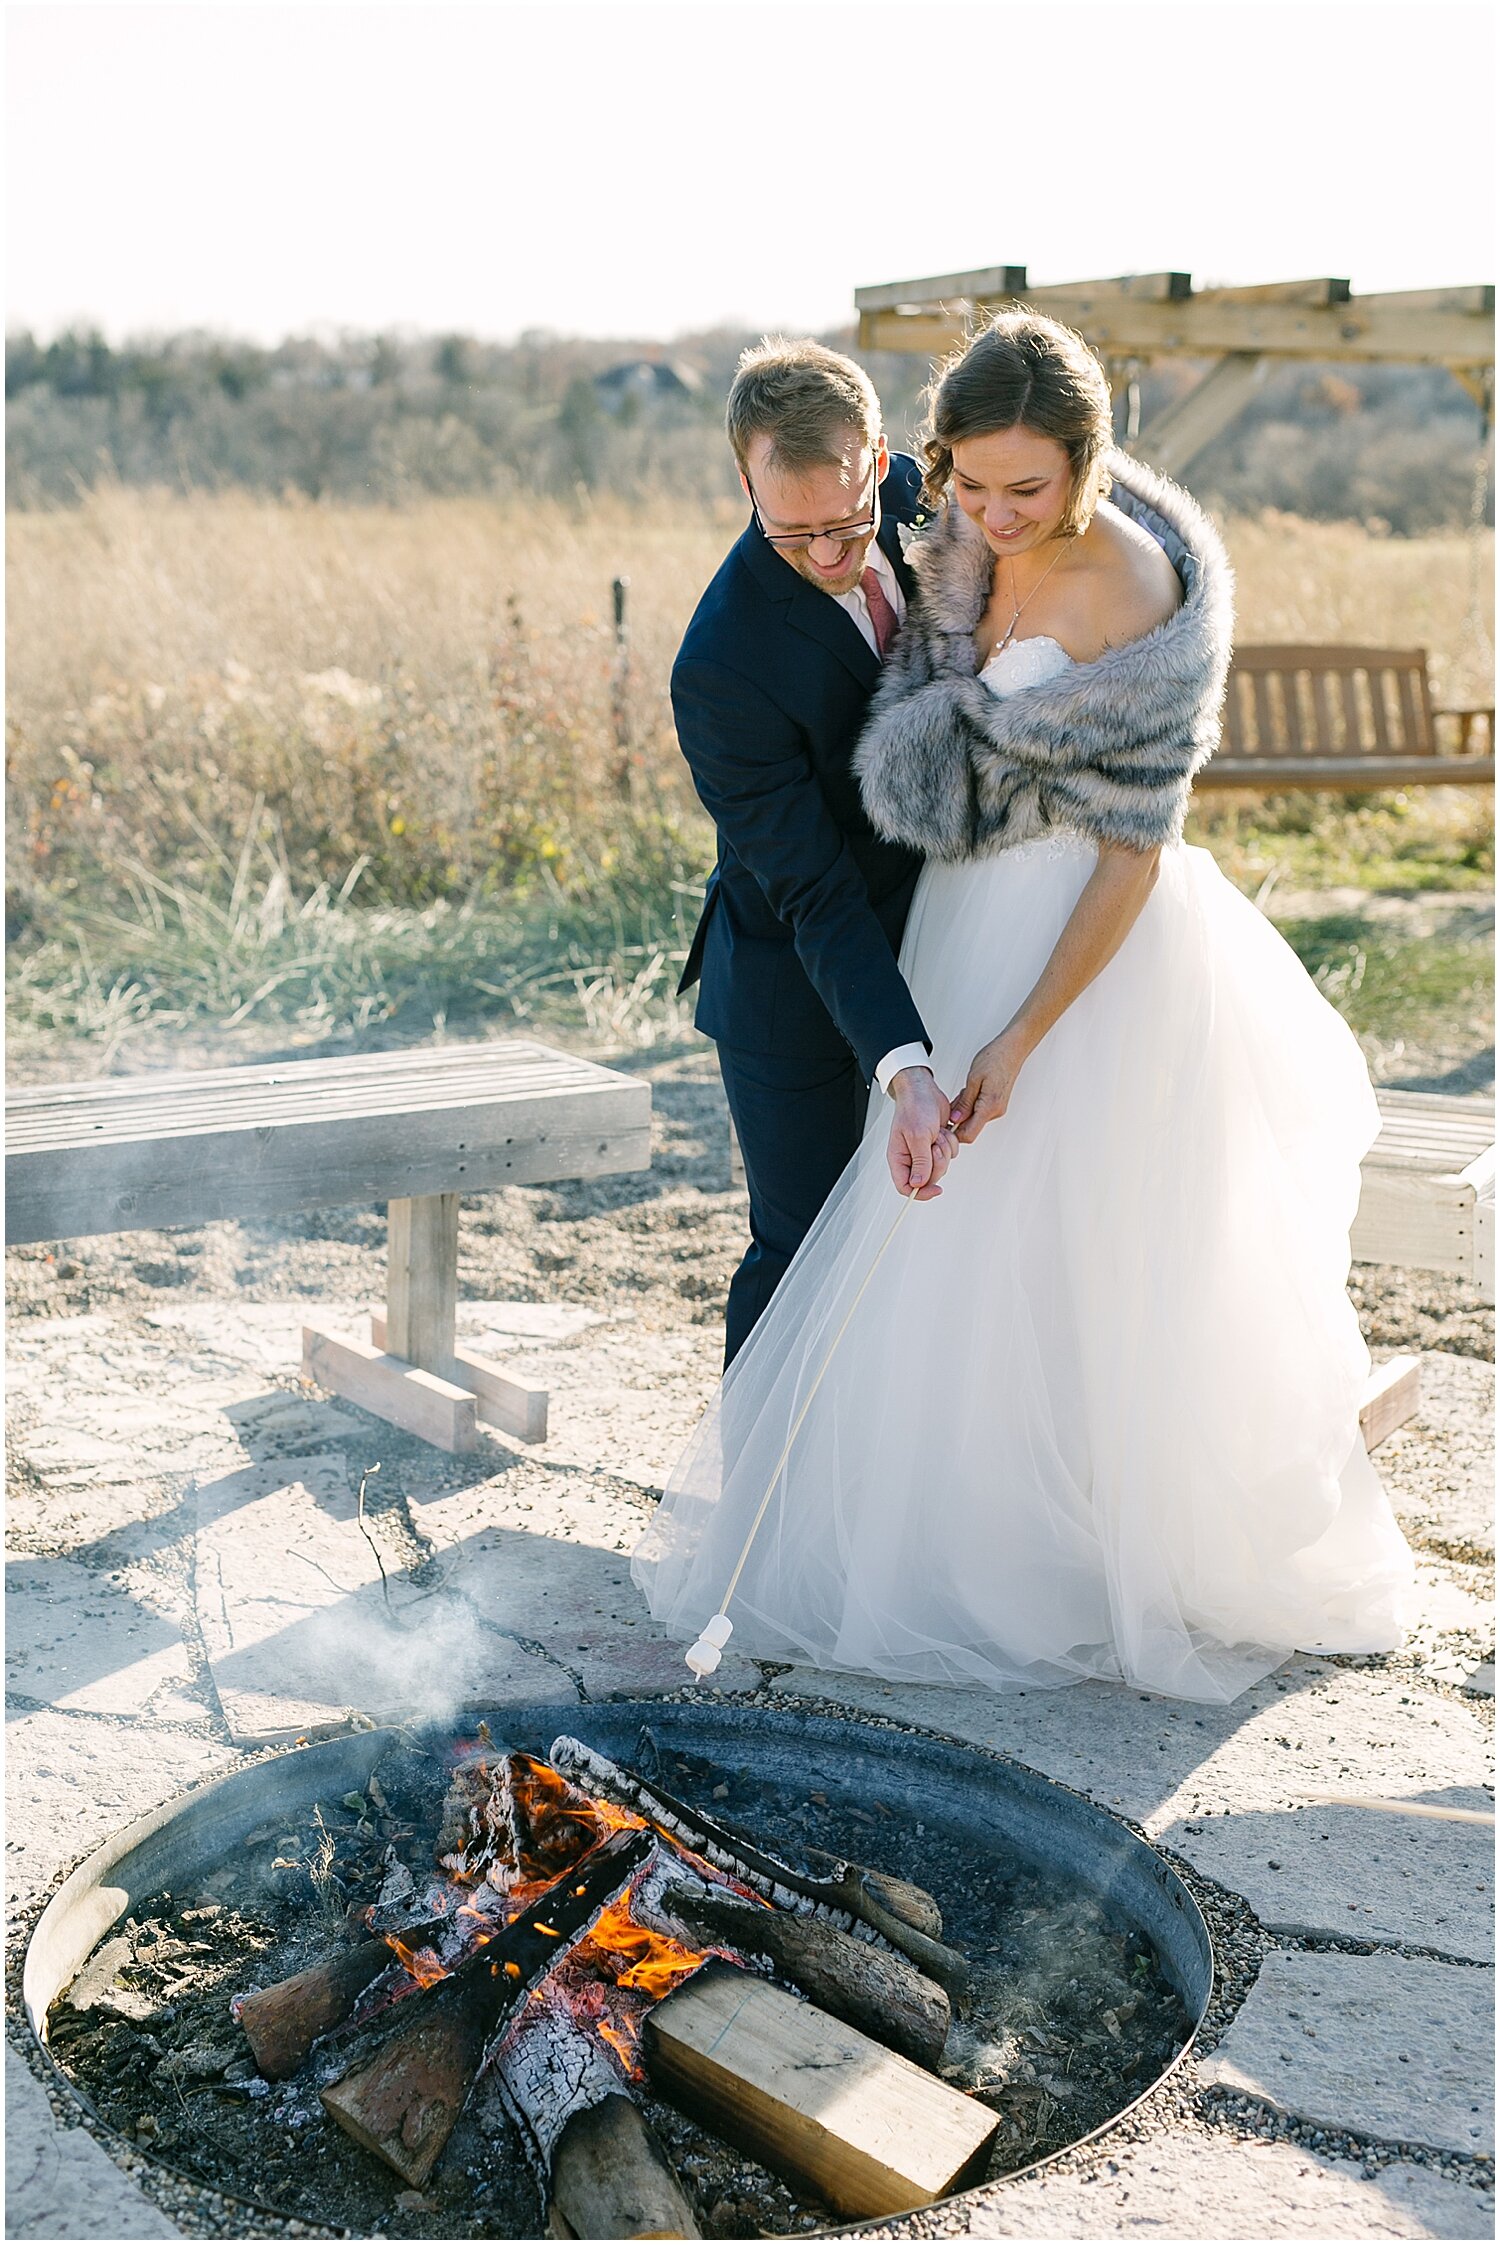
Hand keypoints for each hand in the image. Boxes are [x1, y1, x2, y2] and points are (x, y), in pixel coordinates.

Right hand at [887, 1067, 956, 1198]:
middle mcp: (911, 1158)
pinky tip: (942, 1130)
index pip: (906, 1187)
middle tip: (935, 1146)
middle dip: (938, 1162)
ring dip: (945, 1149)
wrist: (924, 1090)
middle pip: (929, 1178)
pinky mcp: (937, 1145)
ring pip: (942, 1166)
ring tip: (937, 1133)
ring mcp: (925, 1152)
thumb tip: (918, 1185)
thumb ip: (920, 1162)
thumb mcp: (918, 1136)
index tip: (936, 1189)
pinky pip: (951, 1154)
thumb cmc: (914, 1108)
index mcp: (899, 1158)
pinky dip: (951, 1143)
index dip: (921, 1192)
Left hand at [949, 1026, 1032, 1144]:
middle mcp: (996, 1111)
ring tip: (965, 1090)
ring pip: (974, 1118)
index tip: (944, 1125)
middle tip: (954, 1099)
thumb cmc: (995, 1059)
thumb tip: (955, 1119)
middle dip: (958, 1117)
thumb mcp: (973, 1079)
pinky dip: (971, 1104)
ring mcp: (998, 1108)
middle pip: (970, 1127)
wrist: (1012, 1049)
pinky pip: (980, 1110)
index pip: (968, 1134)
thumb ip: (964, 1102)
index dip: (954, 1133)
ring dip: (965, 1108)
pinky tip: (970, 1090)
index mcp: (989, 1107)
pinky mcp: (997, 1103)